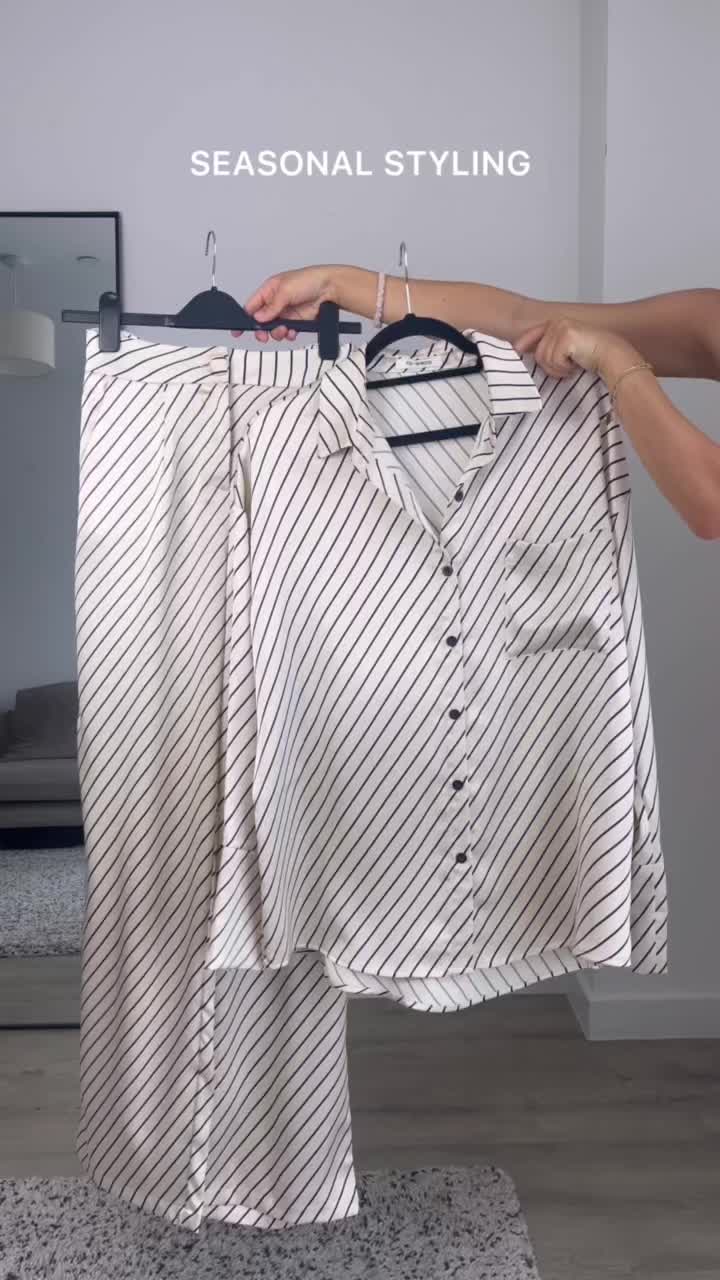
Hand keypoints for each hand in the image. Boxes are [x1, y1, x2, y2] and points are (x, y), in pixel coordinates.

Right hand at [235, 265, 336, 342]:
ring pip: (274, 328)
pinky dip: (288, 334)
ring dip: (277, 332)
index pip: (252, 306)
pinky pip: (287, 331)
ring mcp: (286, 312)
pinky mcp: (296, 320)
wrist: (329, 288)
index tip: (238, 331)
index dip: (245, 318)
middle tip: (264, 336)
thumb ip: (271, 307)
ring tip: (284, 330)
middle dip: (262, 330)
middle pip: (261, 321)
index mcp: (269, 290)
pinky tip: (292, 331)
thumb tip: (259, 318)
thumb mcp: (285, 291)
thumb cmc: (308, 280)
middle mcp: (275, 302)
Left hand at [514, 316, 638, 381]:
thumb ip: (551, 348)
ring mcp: (561, 327)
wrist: (614, 358)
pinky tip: (577, 364)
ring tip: (574, 365)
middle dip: (550, 365)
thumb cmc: (596, 356)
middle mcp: (559, 322)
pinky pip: (552, 361)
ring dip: (558, 369)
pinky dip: (564, 369)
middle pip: (538, 351)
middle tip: (569, 366)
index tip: (517, 350)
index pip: (533, 333)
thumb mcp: (569, 351)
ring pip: (544, 358)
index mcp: (559, 323)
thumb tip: (527, 353)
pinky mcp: (565, 336)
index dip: (524, 343)